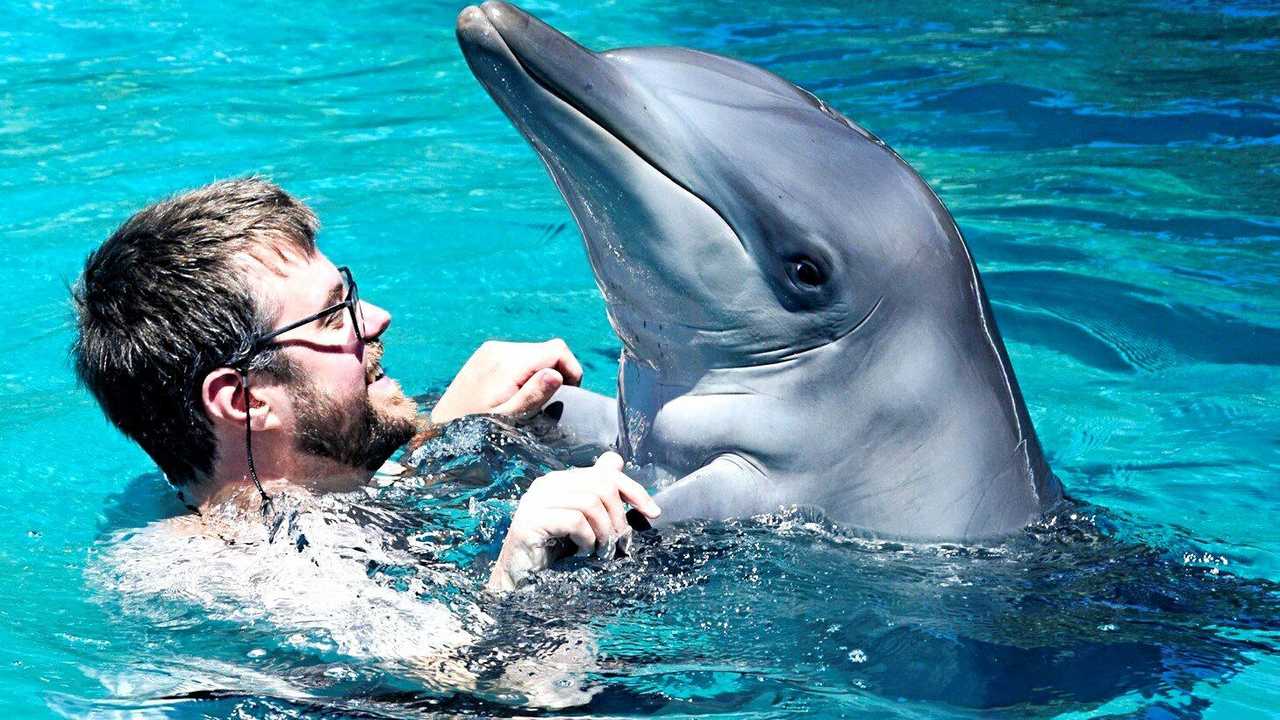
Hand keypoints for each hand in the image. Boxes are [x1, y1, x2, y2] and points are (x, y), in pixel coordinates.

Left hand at [430, 339, 583, 424]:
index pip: (557, 350)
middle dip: (555, 373)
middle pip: (547, 350)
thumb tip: (555, 374)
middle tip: (547, 402)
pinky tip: (515, 392)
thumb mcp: (507, 419)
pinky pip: (519, 355)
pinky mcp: (486, 353)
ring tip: (529, 399)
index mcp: (507, 362)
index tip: (567, 395)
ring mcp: (491, 349)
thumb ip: (532, 396)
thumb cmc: (475, 429)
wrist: (441, 426)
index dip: (571, 371)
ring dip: (540, 373)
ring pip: (534, 352)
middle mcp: (499, 348)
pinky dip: (526, 370)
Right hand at [487, 452, 660, 592]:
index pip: (606, 471)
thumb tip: (616, 461)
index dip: (635, 490)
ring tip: (600, 550)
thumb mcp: (582, 521)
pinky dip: (587, 539)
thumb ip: (596, 494)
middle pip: (602, 485)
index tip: (653, 513)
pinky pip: (574, 520)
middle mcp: (547, 484)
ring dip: (604, 531)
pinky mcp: (530, 521)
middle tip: (618, 542)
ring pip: (591, 502)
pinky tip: (582, 552)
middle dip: (619, 516)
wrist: (520, 581)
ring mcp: (536, 501)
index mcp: (561, 480)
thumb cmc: (553, 552)